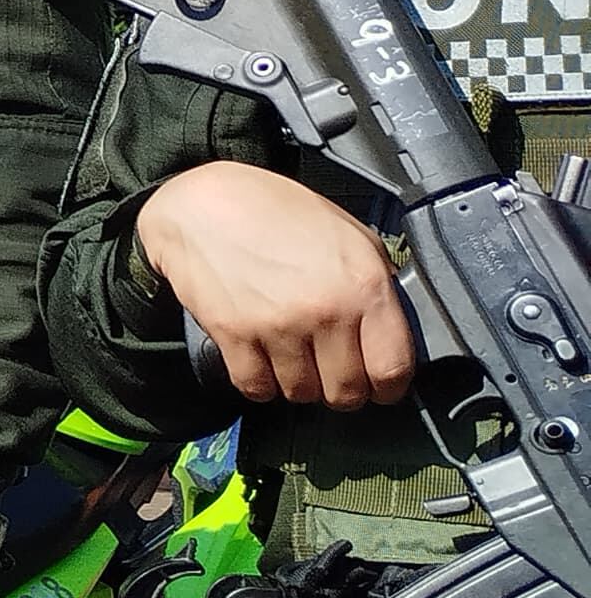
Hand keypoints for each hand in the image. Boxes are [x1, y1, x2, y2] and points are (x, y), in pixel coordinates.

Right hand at [135, 159, 415, 408]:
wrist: (205, 204)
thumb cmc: (277, 213)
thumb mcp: (350, 236)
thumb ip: (375, 287)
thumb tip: (387, 333)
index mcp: (364, 285)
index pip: (393, 370)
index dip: (388, 387)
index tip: (380, 386)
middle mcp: (325, 310)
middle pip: (346, 392)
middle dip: (342, 389)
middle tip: (332, 372)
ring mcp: (277, 326)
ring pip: (301, 393)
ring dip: (299, 384)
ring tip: (294, 359)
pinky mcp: (233, 335)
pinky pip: (256, 387)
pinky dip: (261, 382)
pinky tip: (263, 360)